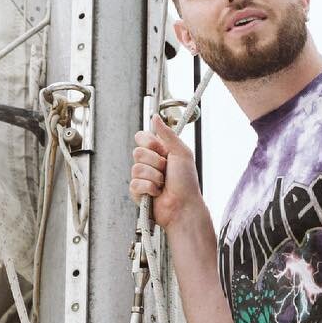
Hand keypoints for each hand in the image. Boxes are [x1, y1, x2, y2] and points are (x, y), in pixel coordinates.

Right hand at [128, 116, 205, 232]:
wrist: (184, 206)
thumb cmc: (187, 182)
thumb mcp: (181, 153)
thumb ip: (167, 134)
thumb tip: (155, 116)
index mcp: (159, 152)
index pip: (141, 137)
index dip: (150, 143)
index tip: (162, 150)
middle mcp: (149, 163)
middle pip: (137, 152)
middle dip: (155, 162)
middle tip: (166, 170)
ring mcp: (142, 178)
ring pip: (136, 168)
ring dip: (154, 177)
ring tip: (163, 184)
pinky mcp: (137, 192)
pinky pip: (134, 184)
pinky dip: (149, 188)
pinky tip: (157, 193)